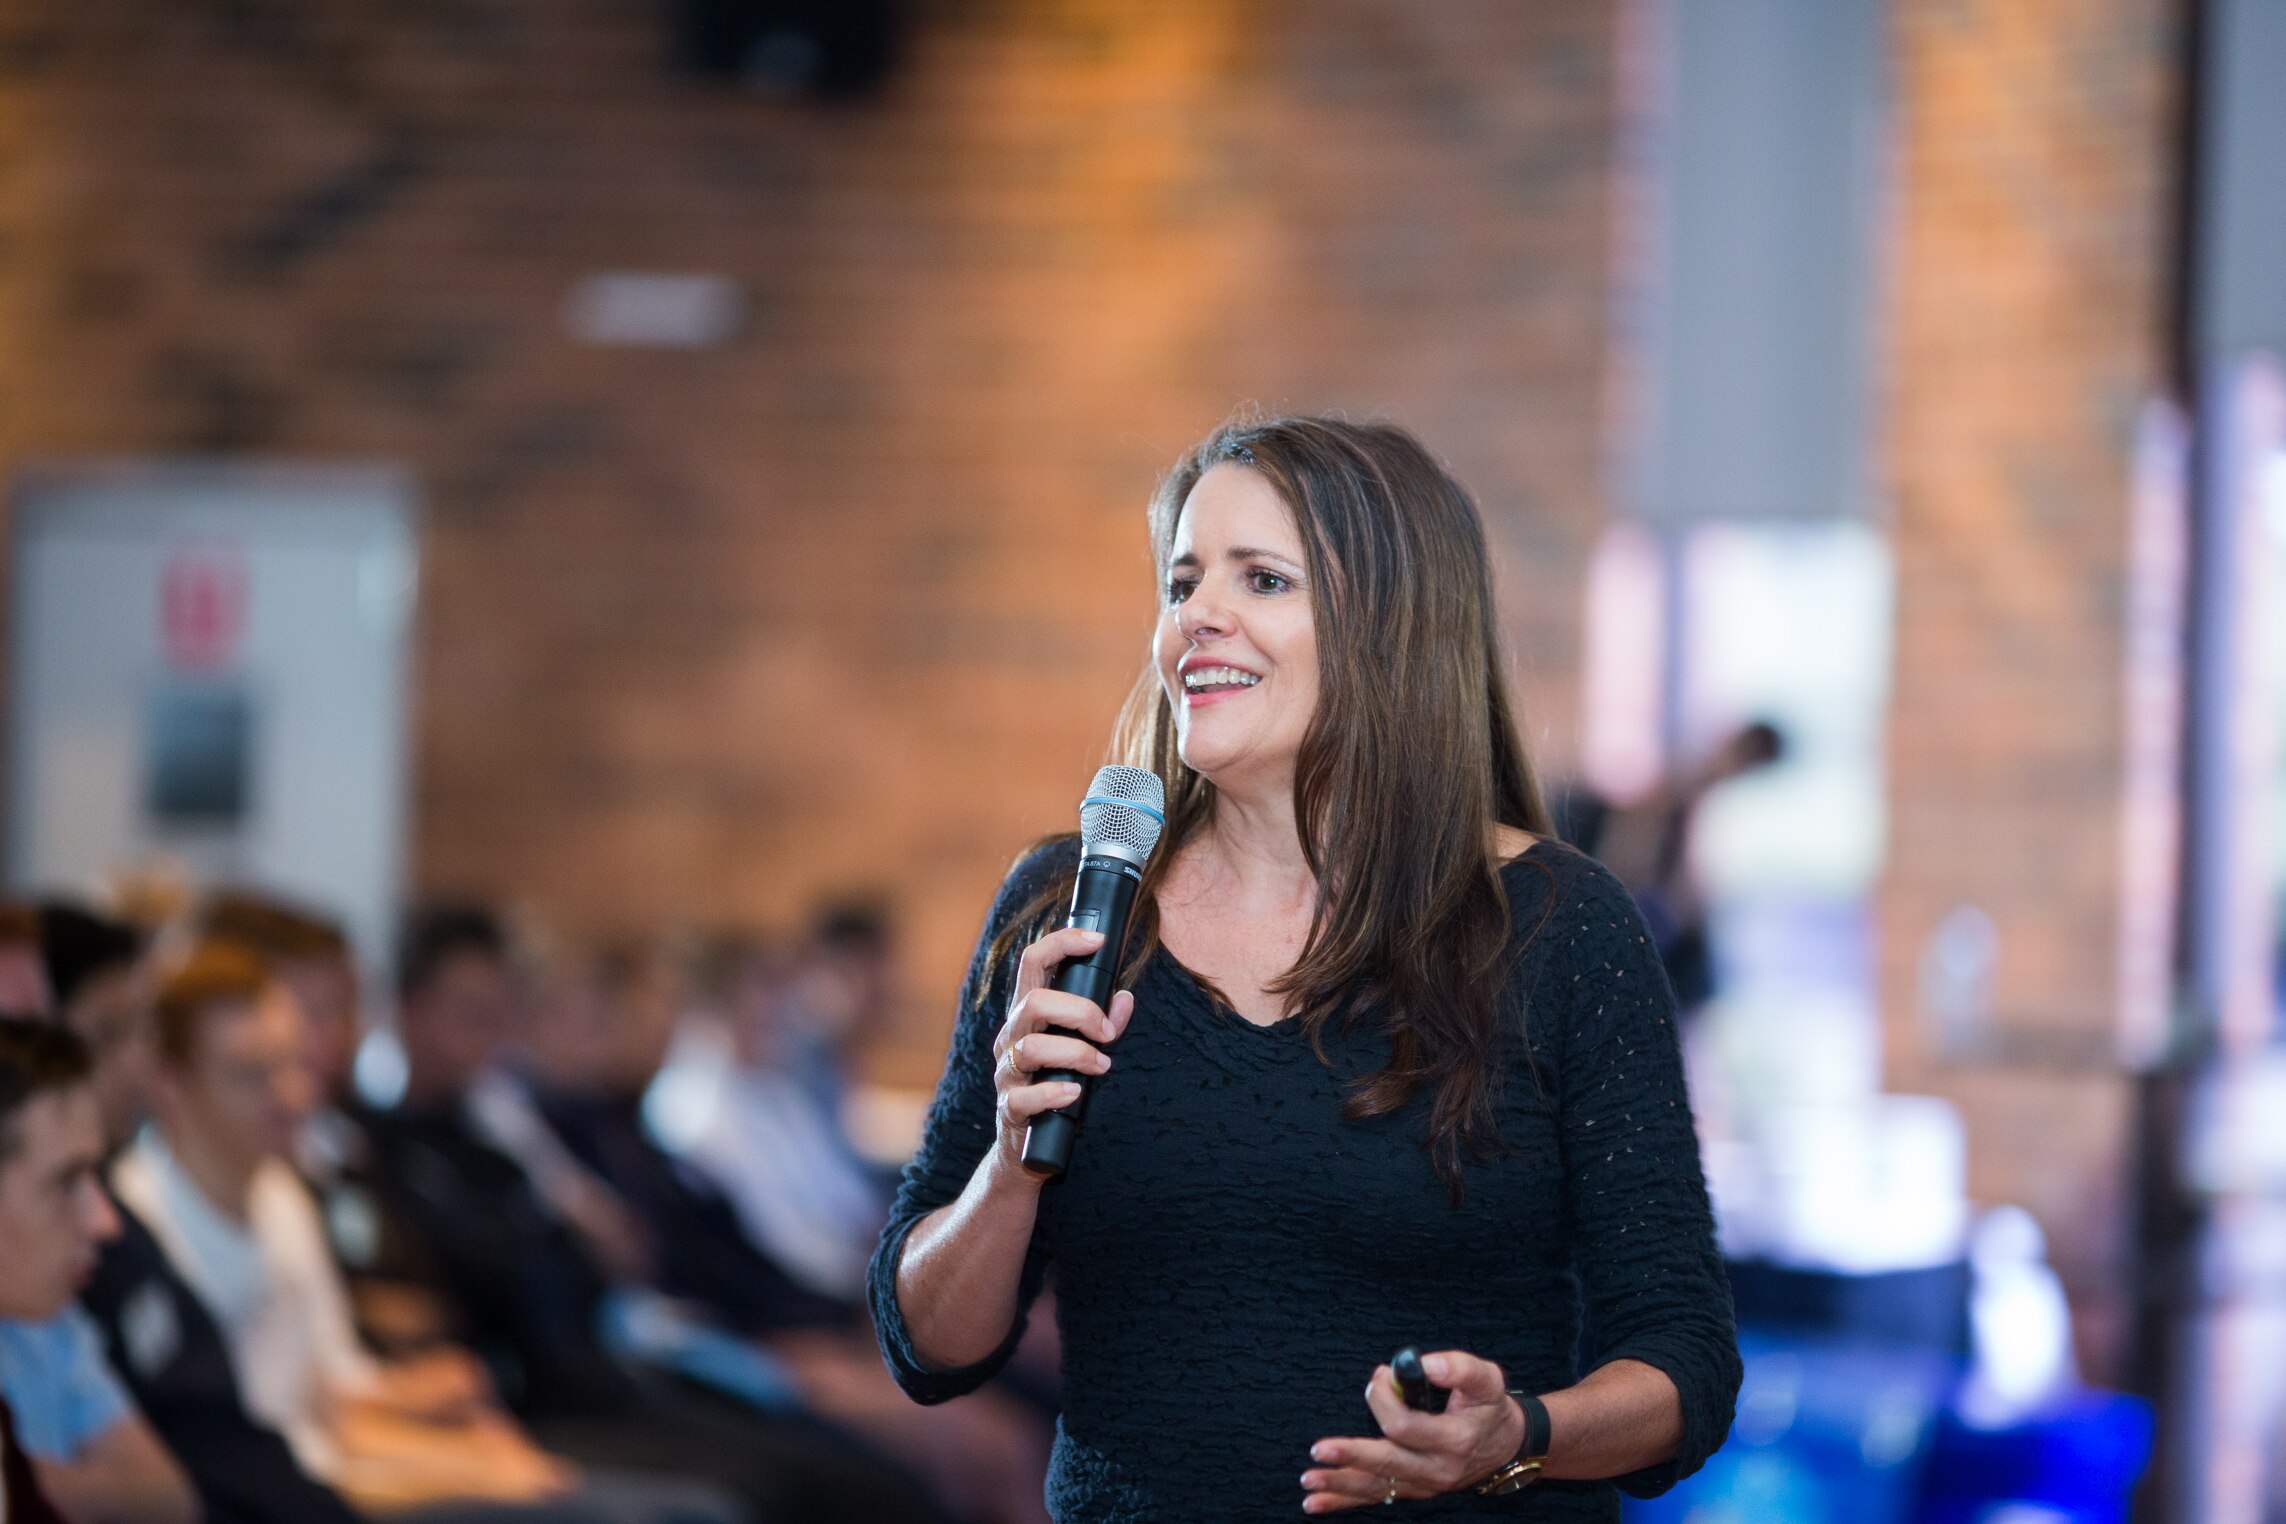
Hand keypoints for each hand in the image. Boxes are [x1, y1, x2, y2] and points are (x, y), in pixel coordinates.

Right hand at [989, 926, 1134, 1171]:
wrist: (1027, 1151)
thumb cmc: (1058, 1087)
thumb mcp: (1083, 1050)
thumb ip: (1104, 1023)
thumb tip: (1125, 998)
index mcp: (1028, 1014)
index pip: (1033, 962)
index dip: (1062, 942)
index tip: (1098, 940)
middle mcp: (1012, 1037)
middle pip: (1034, 1002)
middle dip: (1080, 1011)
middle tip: (1108, 1033)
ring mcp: (1007, 1073)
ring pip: (1031, 1049)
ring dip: (1076, 1054)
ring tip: (1101, 1067)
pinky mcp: (1009, 1109)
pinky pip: (1024, 1097)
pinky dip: (1053, 1093)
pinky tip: (1074, 1094)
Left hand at [1301, 1351, 1524, 1511]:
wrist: (1504, 1446)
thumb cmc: (1489, 1407)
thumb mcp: (1487, 1381)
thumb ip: (1460, 1368)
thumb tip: (1424, 1363)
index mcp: (1454, 1440)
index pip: (1407, 1427)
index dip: (1384, 1400)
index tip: (1377, 1377)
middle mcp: (1437, 1469)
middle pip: (1387, 1464)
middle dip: (1351, 1456)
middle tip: (1318, 1450)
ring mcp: (1424, 1485)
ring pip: (1377, 1487)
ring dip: (1339, 1484)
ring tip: (1309, 1480)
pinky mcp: (1412, 1490)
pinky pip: (1376, 1497)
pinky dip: (1343, 1501)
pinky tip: (1315, 1503)